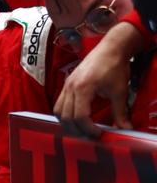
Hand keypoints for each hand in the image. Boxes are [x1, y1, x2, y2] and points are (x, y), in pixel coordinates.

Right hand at [53, 22, 138, 136]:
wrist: (111, 47)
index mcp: (83, 88)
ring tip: (81, 128)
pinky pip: (59, 103)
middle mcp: (71, 87)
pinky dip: (64, 114)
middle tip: (89, 135)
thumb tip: (125, 129)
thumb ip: (120, 112)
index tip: (98, 134)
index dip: (88, 129)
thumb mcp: (120, 91)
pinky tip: (76, 117)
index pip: (79, 117)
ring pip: (58, 111)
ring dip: (67, 123)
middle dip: (76, 130)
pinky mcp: (67, 84)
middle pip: (65, 117)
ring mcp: (67, 85)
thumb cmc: (115, 66)